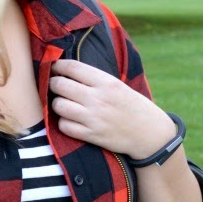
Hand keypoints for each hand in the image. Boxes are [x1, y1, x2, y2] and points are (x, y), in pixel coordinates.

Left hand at [49, 59, 174, 156]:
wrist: (149, 133)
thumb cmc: (133, 106)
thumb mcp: (118, 85)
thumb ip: (95, 79)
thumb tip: (68, 71)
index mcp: (106, 82)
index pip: (72, 67)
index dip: (57, 66)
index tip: (54, 67)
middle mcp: (98, 99)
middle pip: (60, 85)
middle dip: (53, 84)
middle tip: (55, 86)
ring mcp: (94, 118)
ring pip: (58, 106)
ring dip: (57, 104)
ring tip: (63, 104)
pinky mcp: (91, 135)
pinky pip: (64, 126)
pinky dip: (64, 122)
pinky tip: (70, 120)